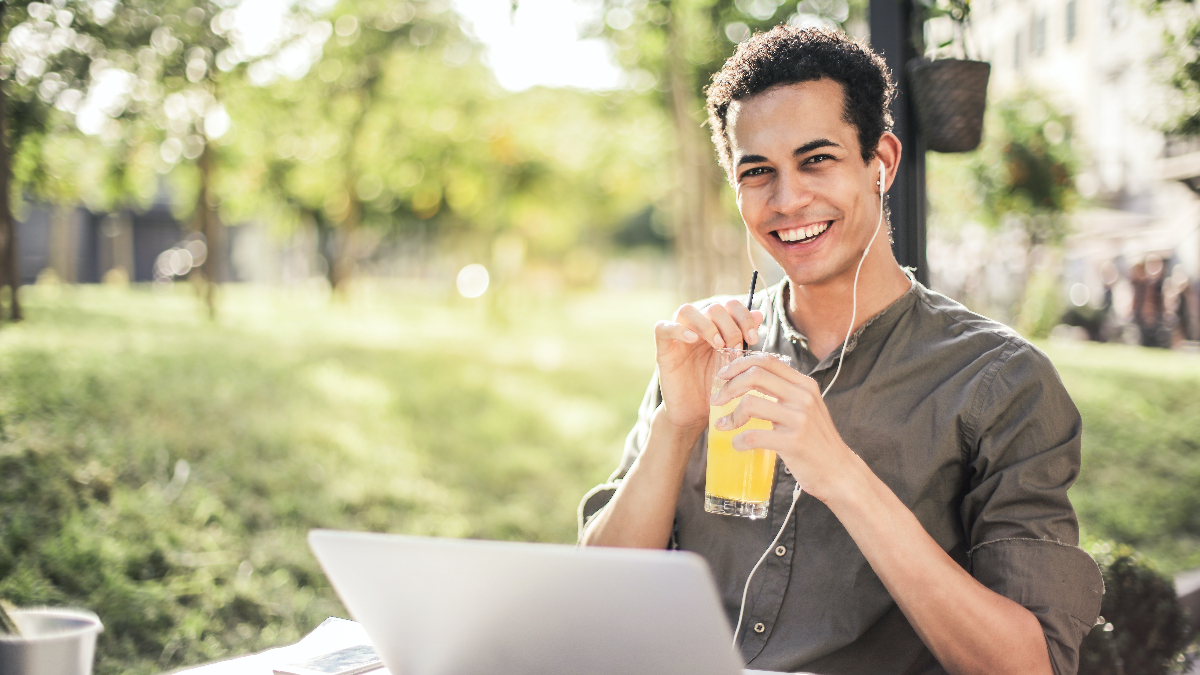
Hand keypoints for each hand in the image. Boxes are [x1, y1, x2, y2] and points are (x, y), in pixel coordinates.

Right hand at [653, 300, 763, 433]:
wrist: (695, 415)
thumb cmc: (716, 390)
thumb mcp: (735, 364)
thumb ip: (744, 339)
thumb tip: (758, 314)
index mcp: (716, 329)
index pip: (729, 306)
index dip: (743, 316)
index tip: (753, 338)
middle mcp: (696, 329)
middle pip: (712, 308)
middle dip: (730, 325)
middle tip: (736, 348)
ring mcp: (678, 338)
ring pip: (686, 311)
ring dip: (707, 325)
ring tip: (718, 345)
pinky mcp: (663, 350)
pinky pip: (662, 328)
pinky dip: (677, 329)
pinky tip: (692, 340)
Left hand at [709, 352, 855, 501]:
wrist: (839, 471)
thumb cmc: (816, 440)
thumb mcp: (805, 408)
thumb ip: (784, 392)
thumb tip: (748, 379)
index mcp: (805, 385)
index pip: (767, 361)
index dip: (740, 364)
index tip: (723, 375)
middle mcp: (803, 397)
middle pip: (755, 375)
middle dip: (729, 386)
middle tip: (716, 400)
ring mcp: (799, 419)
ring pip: (751, 403)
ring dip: (730, 416)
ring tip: (723, 426)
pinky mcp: (793, 442)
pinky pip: (754, 436)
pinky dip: (739, 441)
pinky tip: (737, 445)